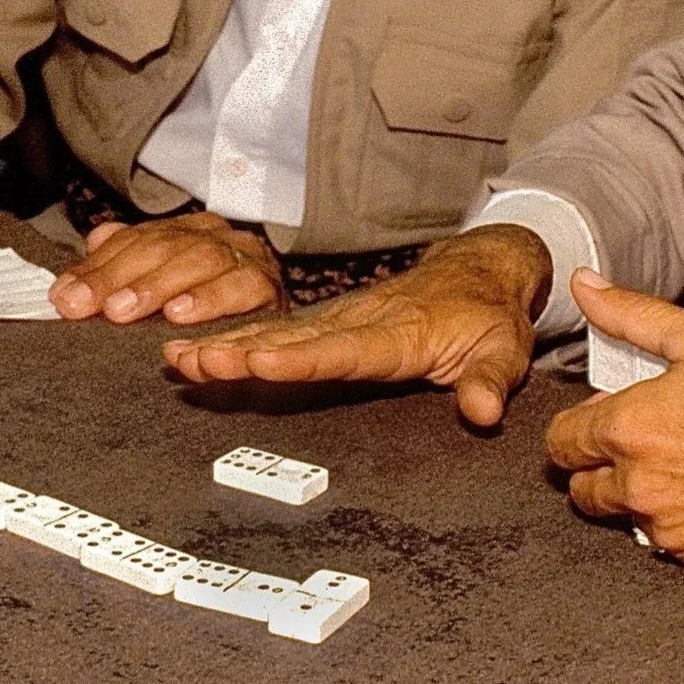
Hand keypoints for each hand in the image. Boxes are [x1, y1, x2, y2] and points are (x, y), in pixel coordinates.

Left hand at [51, 212, 280, 324]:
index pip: (134, 240)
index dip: (97, 267)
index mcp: (185, 230)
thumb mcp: (160, 289)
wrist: (278, 335)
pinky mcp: (268, 286)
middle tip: (90, 306)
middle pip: (162, 246)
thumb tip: (83, 256)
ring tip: (126, 310)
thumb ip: (121, 267)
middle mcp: (215, 235)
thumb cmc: (209, 309)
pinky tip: (180, 314)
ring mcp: (245, 256)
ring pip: (198, 259)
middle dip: (119, 277)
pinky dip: (209, 299)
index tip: (65, 298)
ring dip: (158, 286)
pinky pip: (241, 287)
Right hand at [161, 224, 548, 424]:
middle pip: (292, 339)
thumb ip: (491, 380)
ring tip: (177, 360)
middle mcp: (359, 320)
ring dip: (226, 346)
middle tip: (190, 361)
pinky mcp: (328, 324)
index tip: (258, 362)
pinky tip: (197, 355)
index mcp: (399, 332)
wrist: (478, 270)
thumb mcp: (506, 347)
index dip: (301, 358)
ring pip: (276, 333)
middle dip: (240, 350)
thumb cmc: (490, 315)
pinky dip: (236, 340)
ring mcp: (339, 319)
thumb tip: (483, 414)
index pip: (344, 349)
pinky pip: (277, 332)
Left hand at [544, 273, 683, 571]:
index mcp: (630, 429)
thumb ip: (632, 315)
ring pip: (625, 518)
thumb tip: (585, 284)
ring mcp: (671, 530)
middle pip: (583, 489)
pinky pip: (670, 544)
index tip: (610, 417)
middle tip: (649, 441)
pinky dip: (683, 522)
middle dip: (602, 466)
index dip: (581, 426)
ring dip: (641, 496)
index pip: (561, 442)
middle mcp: (640, 487)